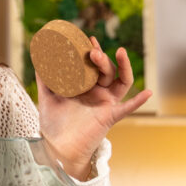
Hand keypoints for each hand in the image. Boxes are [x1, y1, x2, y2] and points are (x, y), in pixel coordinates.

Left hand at [37, 38, 151, 177]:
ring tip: (119, 52)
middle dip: (102, 58)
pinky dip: (138, 101)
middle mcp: (98, 93)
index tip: (88, 38)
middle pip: (106, 70)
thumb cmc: (54, 125)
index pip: (92, 65)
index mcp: (85, 87)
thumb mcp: (47, 98)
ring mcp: (106, 103)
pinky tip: (148, 92)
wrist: (57, 148)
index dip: (92, 51)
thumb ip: (44, 80)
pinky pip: (127, 108)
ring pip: (120, 81)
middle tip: (92, 51)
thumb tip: (38, 61)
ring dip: (122, 66)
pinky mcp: (110, 116)